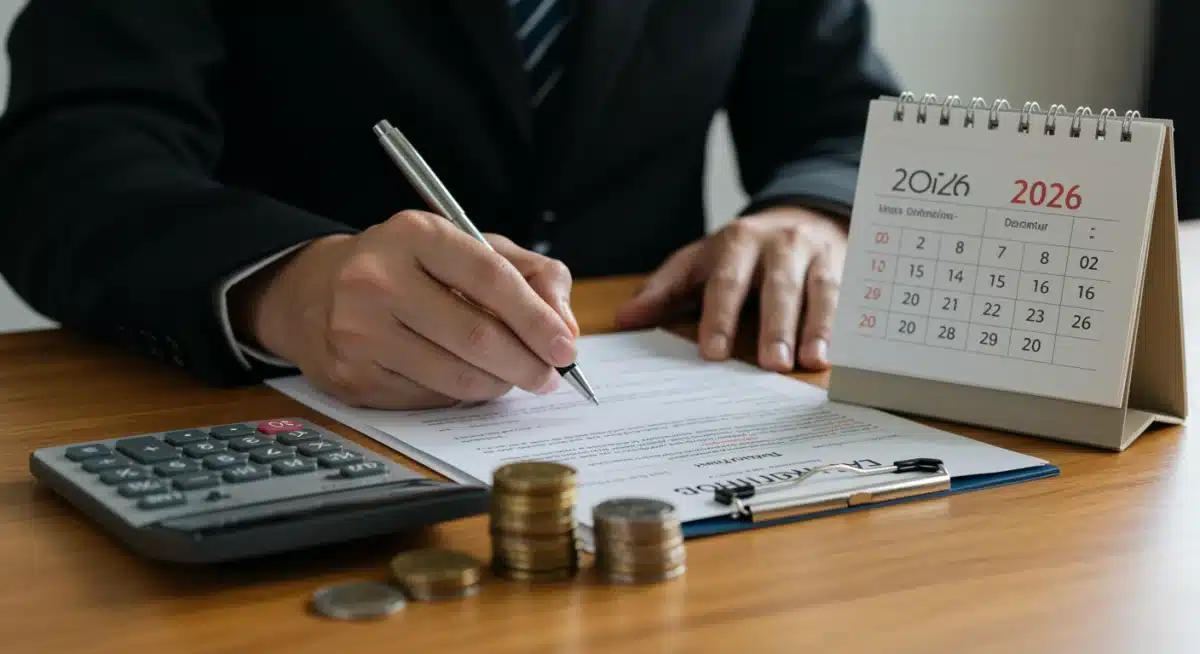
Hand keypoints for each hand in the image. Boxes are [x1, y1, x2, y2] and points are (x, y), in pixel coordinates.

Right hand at [230, 210, 579, 408]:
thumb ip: (531, 275)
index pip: (490, 278)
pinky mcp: (350, 375)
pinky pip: (428, 398)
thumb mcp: (469, 248)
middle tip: (548, 376)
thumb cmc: (410, 268)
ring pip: (455, 376)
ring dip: (498, 384)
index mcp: (414, 235)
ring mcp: (357, 331)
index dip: (536, 318)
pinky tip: (464, 379)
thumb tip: (565, 327)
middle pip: (475, 335)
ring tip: (511, 377)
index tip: (566, 348)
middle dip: (526, 363)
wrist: (316, 292)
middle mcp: (377, 279)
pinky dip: (460, 395)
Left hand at [614, 206, 845, 371]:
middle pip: (778, 286)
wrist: (803, 215)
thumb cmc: (742, 253)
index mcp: (736, 243)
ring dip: (817, 326)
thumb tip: (625, 319)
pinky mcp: (846, 267)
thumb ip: (665, 291)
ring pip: (820, 290)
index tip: (714, 352)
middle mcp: (779, 245)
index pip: (726, 281)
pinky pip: (849, 296)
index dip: (721, 316)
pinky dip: (847, 324)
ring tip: (812, 361)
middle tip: (773, 364)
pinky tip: (843, 352)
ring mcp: (817, 255)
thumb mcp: (699, 263)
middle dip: (775, 325)